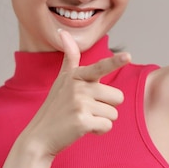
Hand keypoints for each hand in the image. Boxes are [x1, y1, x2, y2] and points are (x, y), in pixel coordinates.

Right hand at [19, 30, 129, 156]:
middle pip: (118, 96)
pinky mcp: (82, 122)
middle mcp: (78, 87)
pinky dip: (99, 131)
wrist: (40, 136)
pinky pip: (107, 126)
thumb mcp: (62, 79)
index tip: (128, 56)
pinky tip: (83, 129)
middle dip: (107, 106)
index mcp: (77, 76)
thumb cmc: (55, 107)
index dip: (115, 62)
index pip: (100, 67)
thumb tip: (62, 32)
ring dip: (102, 120)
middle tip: (86, 109)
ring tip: (82, 118)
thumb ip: (69, 57)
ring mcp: (80, 104)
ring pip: (114, 113)